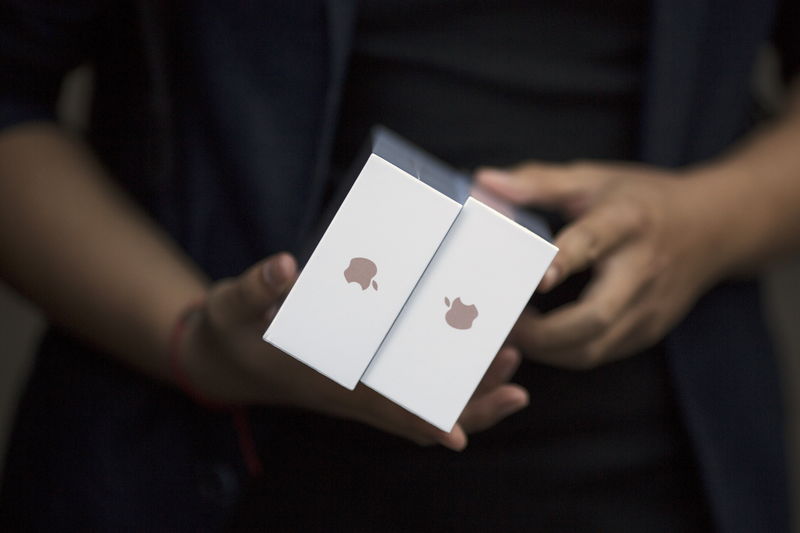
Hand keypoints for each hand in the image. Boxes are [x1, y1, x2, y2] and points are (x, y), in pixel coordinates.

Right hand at [179, 253, 528, 449]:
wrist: (226, 359)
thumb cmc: (231, 332)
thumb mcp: (231, 306)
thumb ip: (255, 288)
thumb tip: (284, 267)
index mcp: (322, 379)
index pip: (378, 408)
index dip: (418, 422)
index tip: (458, 435)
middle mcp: (350, 390)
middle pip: (417, 413)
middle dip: (468, 403)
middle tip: (515, 374)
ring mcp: (360, 388)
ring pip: (422, 405)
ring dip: (468, 394)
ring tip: (512, 361)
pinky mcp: (364, 379)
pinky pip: (413, 391)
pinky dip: (447, 384)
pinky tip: (476, 362)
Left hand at [476, 161, 730, 369]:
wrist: (714, 227)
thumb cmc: (641, 199)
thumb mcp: (593, 179)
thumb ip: (537, 182)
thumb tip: (483, 181)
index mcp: (627, 222)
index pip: (592, 242)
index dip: (562, 260)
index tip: (534, 277)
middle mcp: (643, 270)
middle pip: (593, 316)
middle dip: (541, 332)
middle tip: (500, 323)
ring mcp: (650, 308)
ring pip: (593, 349)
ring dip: (545, 350)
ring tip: (509, 334)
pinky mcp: (649, 332)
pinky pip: (599, 355)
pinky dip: (563, 354)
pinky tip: (536, 341)